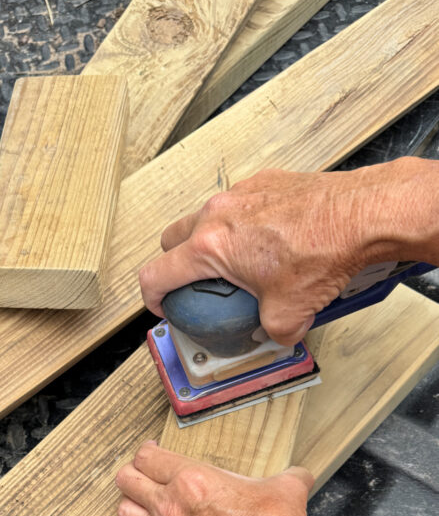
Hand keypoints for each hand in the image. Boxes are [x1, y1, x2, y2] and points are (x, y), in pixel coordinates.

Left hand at [116, 441, 313, 515]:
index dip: (147, 450)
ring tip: (142, 498)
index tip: (154, 451)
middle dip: (133, 471)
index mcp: (192, 480)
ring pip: (123, 510)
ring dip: (130, 501)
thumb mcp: (286, 489)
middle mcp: (170, 506)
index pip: (147, 457)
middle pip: (126, 479)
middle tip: (145, 471)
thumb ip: (289, 476)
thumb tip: (300, 475)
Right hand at [138, 163, 400, 345]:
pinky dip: (244, 224)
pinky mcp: (266, 181)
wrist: (362, 214)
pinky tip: (270, 242)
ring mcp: (241, 192)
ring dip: (209, 241)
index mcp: (210, 246)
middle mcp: (218, 213)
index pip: (156, 274)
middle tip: (196, 284)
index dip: (152, 298)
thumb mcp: (290, 314)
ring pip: (205, 217)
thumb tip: (275, 334)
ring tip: (236, 263)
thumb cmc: (324, 251)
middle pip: (173, 239)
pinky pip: (240, 203)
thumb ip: (272, 331)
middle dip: (176, 264)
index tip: (163, 307)